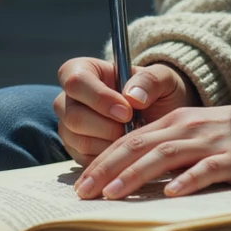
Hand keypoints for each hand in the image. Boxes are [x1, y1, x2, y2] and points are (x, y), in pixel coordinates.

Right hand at [54, 56, 199, 167]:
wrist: (159, 117)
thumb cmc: (155, 92)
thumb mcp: (162, 78)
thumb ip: (150, 80)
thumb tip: (132, 97)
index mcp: (83, 70)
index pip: (76, 81)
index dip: (99, 98)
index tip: (127, 111)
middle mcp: (69, 99)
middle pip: (74, 116)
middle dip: (108, 127)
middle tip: (133, 127)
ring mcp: (68, 127)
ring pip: (79, 141)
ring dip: (110, 143)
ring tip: (131, 135)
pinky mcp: (75, 151)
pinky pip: (85, 160)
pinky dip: (109, 159)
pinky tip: (125, 148)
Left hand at [73, 89, 230, 199]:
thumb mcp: (202, 135)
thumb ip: (173, 151)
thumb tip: (137, 178)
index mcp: (179, 121)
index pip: (131, 139)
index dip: (103, 160)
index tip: (79, 183)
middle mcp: (190, 128)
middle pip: (139, 145)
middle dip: (107, 168)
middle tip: (82, 193)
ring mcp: (212, 142)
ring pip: (165, 156)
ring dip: (135, 174)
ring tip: (112, 194)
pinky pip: (207, 169)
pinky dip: (188, 180)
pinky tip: (171, 193)